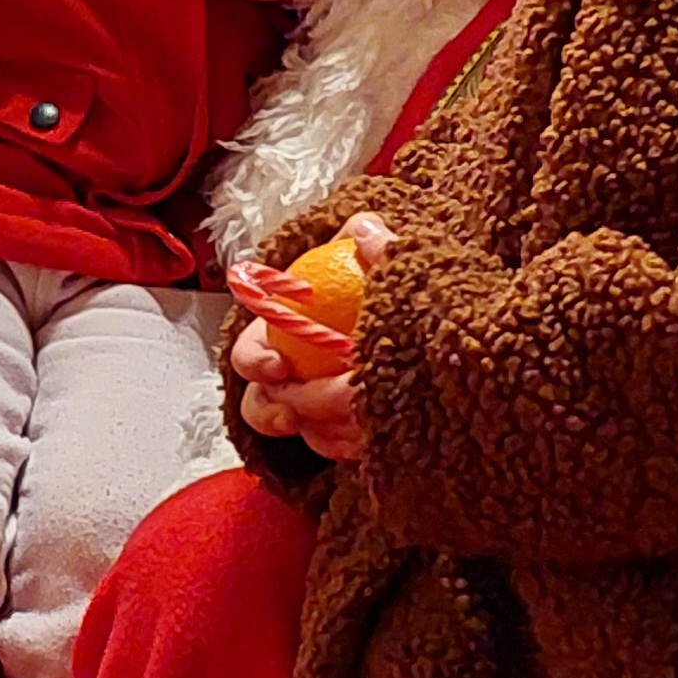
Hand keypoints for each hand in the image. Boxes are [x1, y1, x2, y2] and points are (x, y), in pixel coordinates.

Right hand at [232, 213, 387, 456]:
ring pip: (298, 432)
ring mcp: (311, 410)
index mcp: (284, 333)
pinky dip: (347, 445)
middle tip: (322, 401)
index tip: (277, 367)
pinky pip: (331, 450)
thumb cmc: (392, 293)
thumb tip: (363, 228)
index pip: (249, 352)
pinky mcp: (338, 436)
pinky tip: (371, 436)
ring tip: (355, 423)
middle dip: (284, 407)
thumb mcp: (387, 264)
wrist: (429, 335)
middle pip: (261, 404)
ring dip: (321, 429)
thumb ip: (373, 244)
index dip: (254, 361)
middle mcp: (289, 375)